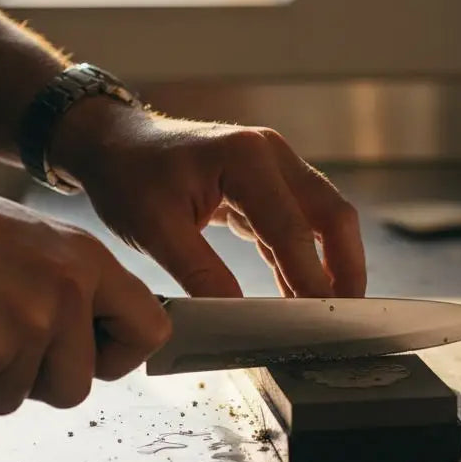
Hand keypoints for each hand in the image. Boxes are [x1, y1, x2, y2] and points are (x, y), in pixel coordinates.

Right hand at [0, 170, 169, 413]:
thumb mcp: (35, 243)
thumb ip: (74, 291)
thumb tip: (100, 342)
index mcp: (87, 262)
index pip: (149, 330)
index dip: (119, 356)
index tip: (96, 358)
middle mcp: (65, 295)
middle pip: (76, 387)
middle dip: (36, 380)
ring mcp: (22, 327)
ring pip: (17, 398)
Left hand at [52, 100, 365, 298]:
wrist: (114, 144)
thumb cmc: (128, 175)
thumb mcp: (154, 229)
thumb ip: (199, 272)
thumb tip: (237, 315)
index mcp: (246, 157)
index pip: (292, 226)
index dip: (310, 276)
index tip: (320, 316)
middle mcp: (271, 154)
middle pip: (331, 214)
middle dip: (344, 267)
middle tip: (346, 315)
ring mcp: (273, 166)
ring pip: (323, 218)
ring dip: (330, 264)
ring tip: (328, 312)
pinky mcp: (266, 183)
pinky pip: (298, 224)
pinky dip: (302, 259)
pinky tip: (298, 295)